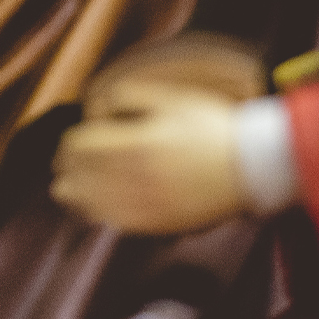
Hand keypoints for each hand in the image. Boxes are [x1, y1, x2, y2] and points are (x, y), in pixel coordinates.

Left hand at [51, 80, 244, 234]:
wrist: (253, 166)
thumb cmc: (214, 129)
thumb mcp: (172, 98)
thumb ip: (130, 96)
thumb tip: (99, 107)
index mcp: (134, 142)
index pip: (78, 146)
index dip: (69, 143)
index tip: (72, 142)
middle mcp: (133, 175)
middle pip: (78, 174)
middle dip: (68, 167)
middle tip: (65, 164)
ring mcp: (143, 202)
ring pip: (88, 202)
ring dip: (74, 192)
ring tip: (68, 187)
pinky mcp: (156, 222)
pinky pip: (112, 221)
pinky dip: (97, 213)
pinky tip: (94, 208)